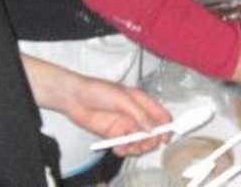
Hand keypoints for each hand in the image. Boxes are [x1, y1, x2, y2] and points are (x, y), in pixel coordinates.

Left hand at [22, 55, 170, 157]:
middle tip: (143, 144)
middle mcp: (135, 115)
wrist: (75, 98)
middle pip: (152, 132)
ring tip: (128, 148)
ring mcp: (125, 125)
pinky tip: (117, 148)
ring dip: (136, 147)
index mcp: (141, 101)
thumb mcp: (123, 99)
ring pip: (138, 141)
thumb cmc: (99, 91)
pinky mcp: (113, 135)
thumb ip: (139, 114)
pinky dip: (123, 150)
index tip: (165, 137)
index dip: (166, 126)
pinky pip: (124, 146)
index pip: (160, 115)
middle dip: (150, 140)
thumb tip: (153, 129)